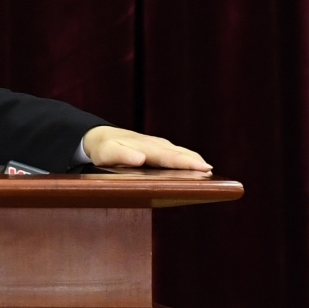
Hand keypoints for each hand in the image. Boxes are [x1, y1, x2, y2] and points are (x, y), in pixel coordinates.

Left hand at [81, 125, 211, 171]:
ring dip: (192, 159)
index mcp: (144, 147)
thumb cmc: (102, 148)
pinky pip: (173, 152)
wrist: (97, 136)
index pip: (168, 157)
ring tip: (207, 169)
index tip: (203, 168)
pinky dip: (185, 157)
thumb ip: (121, 156)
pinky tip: (193, 165)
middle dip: (194, 161)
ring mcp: (155, 144)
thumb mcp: (106, 153)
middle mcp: (153, 144)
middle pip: (177, 153)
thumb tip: (141, 159)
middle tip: (211, 171)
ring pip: (177, 151)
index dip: (185, 163)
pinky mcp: (155, 147)